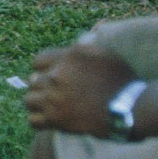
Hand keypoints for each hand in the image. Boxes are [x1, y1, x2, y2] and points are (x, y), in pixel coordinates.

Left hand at [21, 45, 136, 135]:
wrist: (129, 108)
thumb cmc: (121, 80)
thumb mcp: (106, 54)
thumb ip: (87, 45)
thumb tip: (80, 38)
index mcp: (67, 57)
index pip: (38, 61)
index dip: (42, 69)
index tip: (49, 76)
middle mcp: (57, 76)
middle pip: (33, 81)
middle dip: (41, 87)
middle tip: (52, 94)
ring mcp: (54, 98)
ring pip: (29, 100)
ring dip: (37, 103)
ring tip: (47, 106)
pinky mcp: (56, 120)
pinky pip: (33, 120)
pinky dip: (38, 120)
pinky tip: (48, 120)